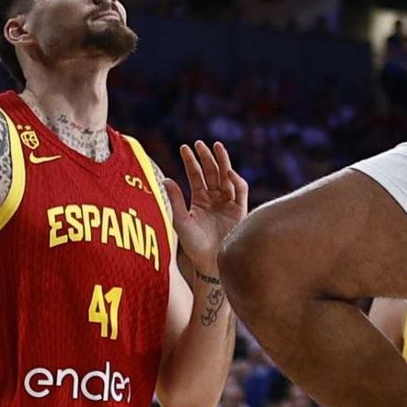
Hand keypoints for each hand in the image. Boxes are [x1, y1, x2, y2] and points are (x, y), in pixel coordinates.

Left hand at [165, 142, 248, 280]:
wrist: (210, 263)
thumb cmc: (193, 245)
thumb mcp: (180, 221)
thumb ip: (175, 200)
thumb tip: (165, 178)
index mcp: (200, 200)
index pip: (196, 175)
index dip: (191, 161)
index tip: (184, 147)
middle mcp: (215, 198)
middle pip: (211, 172)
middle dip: (206, 157)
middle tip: (200, 143)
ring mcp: (228, 203)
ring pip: (226, 177)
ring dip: (222, 162)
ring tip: (216, 147)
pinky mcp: (240, 210)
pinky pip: (240, 191)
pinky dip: (236, 180)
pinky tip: (227, 172)